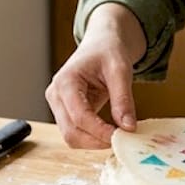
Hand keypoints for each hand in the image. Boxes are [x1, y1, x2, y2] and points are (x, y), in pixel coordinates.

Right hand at [44, 3, 145, 148]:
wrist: (102, 43)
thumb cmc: (108, 50)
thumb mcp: (120, 70)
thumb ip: (123, 99)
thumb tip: (128, 128)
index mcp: (65, 81)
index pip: (79, 116)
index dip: (100, 131)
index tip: (122, 136)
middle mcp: (56, 95)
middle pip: (70, 132)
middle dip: (96, 141)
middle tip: (122, 140)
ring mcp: (58, 105)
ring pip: (71, 136)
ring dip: (94, 142)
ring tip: (118, 135)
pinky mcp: (65, 111)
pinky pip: (76, 132)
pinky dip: (93, 137)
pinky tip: (110, 131)